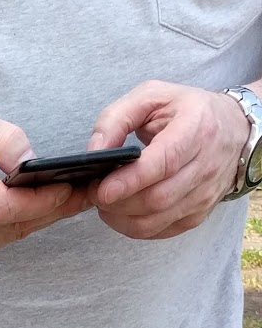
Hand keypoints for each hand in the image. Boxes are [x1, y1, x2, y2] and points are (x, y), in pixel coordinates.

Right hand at [0, 112, 90, 257]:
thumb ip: (6, 140)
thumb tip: (33, 161)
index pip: (14, 206)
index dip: (48, 199)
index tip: (74, 185)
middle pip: (21, 223)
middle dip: (56, 207)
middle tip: (88, 192)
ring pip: (15, 233)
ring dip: (42, 217)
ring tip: (70, 198)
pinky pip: (3, 238)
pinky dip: (21, 223)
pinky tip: (37, 207)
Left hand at [87, 80, 251, 238]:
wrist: (233, 129)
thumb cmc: (186, 111)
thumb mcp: (151, 96)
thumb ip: (116, 119)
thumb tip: (94, 152)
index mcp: (197, 128)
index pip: (165, 162)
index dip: (131, 180)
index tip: (102, 189)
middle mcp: (207, 164)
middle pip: (157, 198)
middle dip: (118, 201)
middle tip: (95, 191)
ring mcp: (204, 194)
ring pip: (155, 220)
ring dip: (120, 217)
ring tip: (105, 201)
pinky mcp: (198, 214)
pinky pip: (159, 231)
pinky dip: (132, 226)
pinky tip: (121, 211)